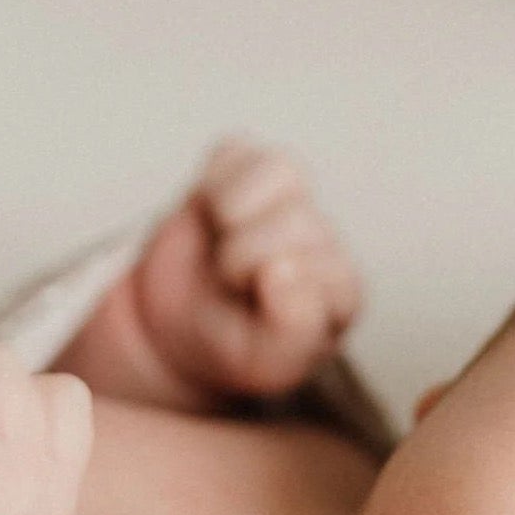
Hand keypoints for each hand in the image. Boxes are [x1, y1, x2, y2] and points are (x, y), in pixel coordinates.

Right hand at [133, 138, 359, 401]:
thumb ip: (292, 331)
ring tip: (222, 242)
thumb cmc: (230, 346)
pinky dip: (214, 181)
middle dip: (242, 257)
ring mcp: (286, 197)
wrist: (174, 327)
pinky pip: (236, 150)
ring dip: (234, 211)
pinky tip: (210, 214)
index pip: (325, 267)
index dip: (276, 290)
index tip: (254, 314)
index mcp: (339, 288)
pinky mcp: (246, 168)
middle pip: (295, 220)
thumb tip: (283, 267)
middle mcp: (321, 238)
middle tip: (229, 284)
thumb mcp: (265, 364)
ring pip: (280, 170)